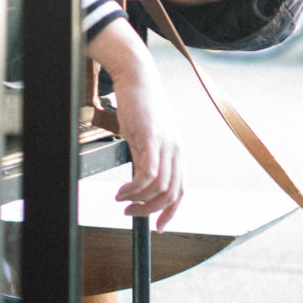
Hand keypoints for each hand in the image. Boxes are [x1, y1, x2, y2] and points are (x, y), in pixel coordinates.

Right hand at [85, 20, 182, 228]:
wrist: (137, 77)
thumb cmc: (139, 105)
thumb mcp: (145, 136)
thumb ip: (146, 157)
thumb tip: (139, 181)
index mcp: (176, 152)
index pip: (180, 191)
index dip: (170, 212)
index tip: (157, 226)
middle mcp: (176, 151)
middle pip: (171, 194)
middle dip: (150, 211)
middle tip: (130, 214)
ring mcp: (166, 145)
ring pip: (159, 188)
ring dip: (138, 201)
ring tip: (121, 201)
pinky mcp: (152, 139)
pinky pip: (148, 174)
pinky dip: (134, 189)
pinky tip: (121, 191)